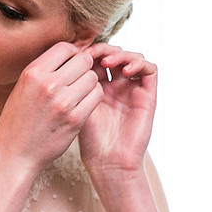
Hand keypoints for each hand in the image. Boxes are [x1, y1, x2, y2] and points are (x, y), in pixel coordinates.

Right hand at [0, 42, 103, 172]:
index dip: (72, 53)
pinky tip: (83, 104)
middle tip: (78, 79)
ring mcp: (63, 102)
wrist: (15, 155)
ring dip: (90, 83)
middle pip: (83, 60)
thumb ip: (43, 71)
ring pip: (92, 78)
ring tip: (79, 93)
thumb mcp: (21, 89)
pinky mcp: (76, 119)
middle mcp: (48, 84)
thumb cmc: (17, 122)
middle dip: (84, 67)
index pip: (65, 48)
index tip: (71, 63)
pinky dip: (93, 97)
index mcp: (32, 74)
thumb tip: (67, 54)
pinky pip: (96, 96)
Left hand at [78, 43, 157, 175]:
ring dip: (120, 53)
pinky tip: (124, 71)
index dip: (87, 51)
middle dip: (102, 49)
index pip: (96, 58)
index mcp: (96, 87)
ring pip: (132, 58)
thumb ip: (73, 83)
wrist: (108, 161)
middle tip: (91, 53)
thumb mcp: (75, 105)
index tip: (75, 52)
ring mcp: (132, 90)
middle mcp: (116, 86)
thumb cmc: (87, 139)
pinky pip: (150, 70)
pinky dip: (139, 63)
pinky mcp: (148, 97)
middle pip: (114, 54)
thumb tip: (62, 58)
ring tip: (107, 61)